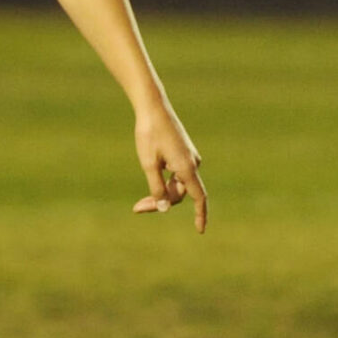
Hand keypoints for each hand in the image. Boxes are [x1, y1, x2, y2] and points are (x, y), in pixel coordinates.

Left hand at [132, 100, 207, 232]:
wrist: (152, 107)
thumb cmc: (149, 134)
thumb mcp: (148, 164)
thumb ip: (157, 188)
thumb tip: (165, 208)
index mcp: (187, 167)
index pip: (199, 197)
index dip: (200, 214)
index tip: (200, 230)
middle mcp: (192, 163)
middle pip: (180, 193)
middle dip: (161, 202)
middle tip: (137, 209)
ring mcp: (188, 157)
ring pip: (177, 185)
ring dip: (160, 193)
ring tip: (139, 203)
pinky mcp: (182, 153)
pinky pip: (176, 175)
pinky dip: (163, 182)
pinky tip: (151, 175)